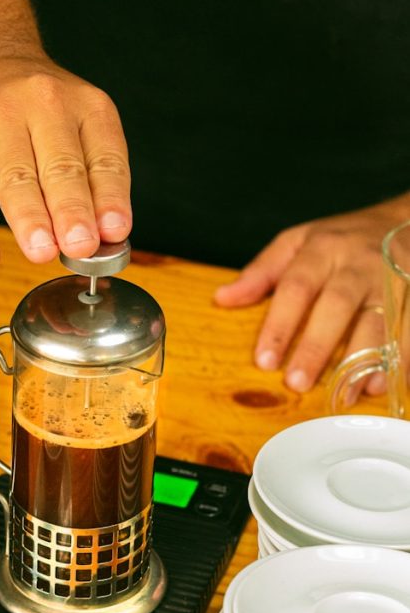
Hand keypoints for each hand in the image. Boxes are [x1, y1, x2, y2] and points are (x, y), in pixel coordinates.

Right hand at [0, 52, 131, 270]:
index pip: (104, 158)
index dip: (111, 197)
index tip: (114, 231)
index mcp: (85, 107)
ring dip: (30, 219)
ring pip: (16, 176)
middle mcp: (44, 104)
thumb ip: (90, 181)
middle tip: (80, 246)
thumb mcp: (74, 128)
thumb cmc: (33, 112)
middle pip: (60, 166)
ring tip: (41, 252)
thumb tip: (103, 241)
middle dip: (72, 210)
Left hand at [213, 195, 409, 392]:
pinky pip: (408, 329)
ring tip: (346, 393)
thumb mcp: (298, 242)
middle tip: (298, 382)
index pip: (296, 287)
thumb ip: (261, 272)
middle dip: (317, 346)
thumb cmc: (342, 240)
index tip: (264, 361)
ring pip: (379, 320)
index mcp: (323, 250)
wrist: (406, 220)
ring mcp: (392, 280)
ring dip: (362, 360)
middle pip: (337, 305)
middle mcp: (358, 264)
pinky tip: (381, 384)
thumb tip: (222, 298)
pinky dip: (398, 359)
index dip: (279, 325)